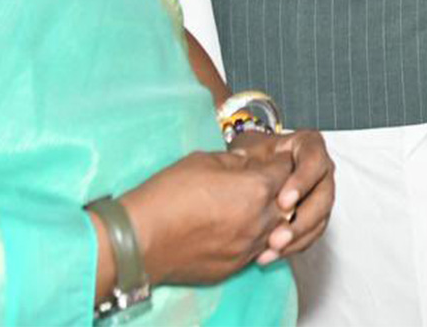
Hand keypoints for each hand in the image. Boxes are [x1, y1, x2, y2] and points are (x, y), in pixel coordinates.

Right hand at [118, 146, 295, 286]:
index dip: (279, 161)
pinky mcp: (235, 266)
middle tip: (265, 180)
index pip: (286, 170)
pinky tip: (237, 227)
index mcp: (256, 189)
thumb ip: (236, 161)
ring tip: (250, 205)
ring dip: (269, 215)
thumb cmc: (166, 196)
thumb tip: (250, 161)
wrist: (138, 241)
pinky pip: (257, 249)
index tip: (272, 158)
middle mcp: (259, 220)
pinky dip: (254, 236)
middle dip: (281, 188)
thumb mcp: (204, 161)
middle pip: (288, 201)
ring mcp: (248, 247)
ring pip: (276, 228)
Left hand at [228, 130, 335, 263]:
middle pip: (324, 194)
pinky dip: (294, 246)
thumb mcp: (248, 148)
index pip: (314, 160)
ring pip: (321, 218)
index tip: (283, 203)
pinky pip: (312, 233)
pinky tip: (272, 254)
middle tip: (278, 236)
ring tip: (273, 249)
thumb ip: (249, 154)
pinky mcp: (315, 215)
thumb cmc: (251, 155)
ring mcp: (321, 193)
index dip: (302, 182)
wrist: (253, 171)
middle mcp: (321, 169)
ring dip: (298, 237)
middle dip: (302, 219)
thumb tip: (239, 163)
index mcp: (308, 146)